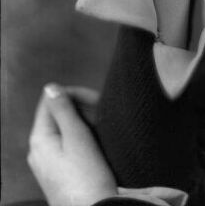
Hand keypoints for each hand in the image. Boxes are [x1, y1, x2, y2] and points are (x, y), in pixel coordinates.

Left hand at [28, 83, 117, 205]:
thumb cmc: (86, 178)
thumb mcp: (77, 137)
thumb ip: (63, 110)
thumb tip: (51, 87)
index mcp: (39, 138)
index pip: (50, 99)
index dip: (74, 94)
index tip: (96, 100)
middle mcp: (39, 148)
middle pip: (57, 113)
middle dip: (81, 108)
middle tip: (103, 114)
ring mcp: (48, 161)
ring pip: (65, 127)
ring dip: (84, 122)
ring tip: (103, 129)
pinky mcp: (59, 170)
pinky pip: (68, 143)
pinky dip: (83, 137)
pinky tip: (97, 143)